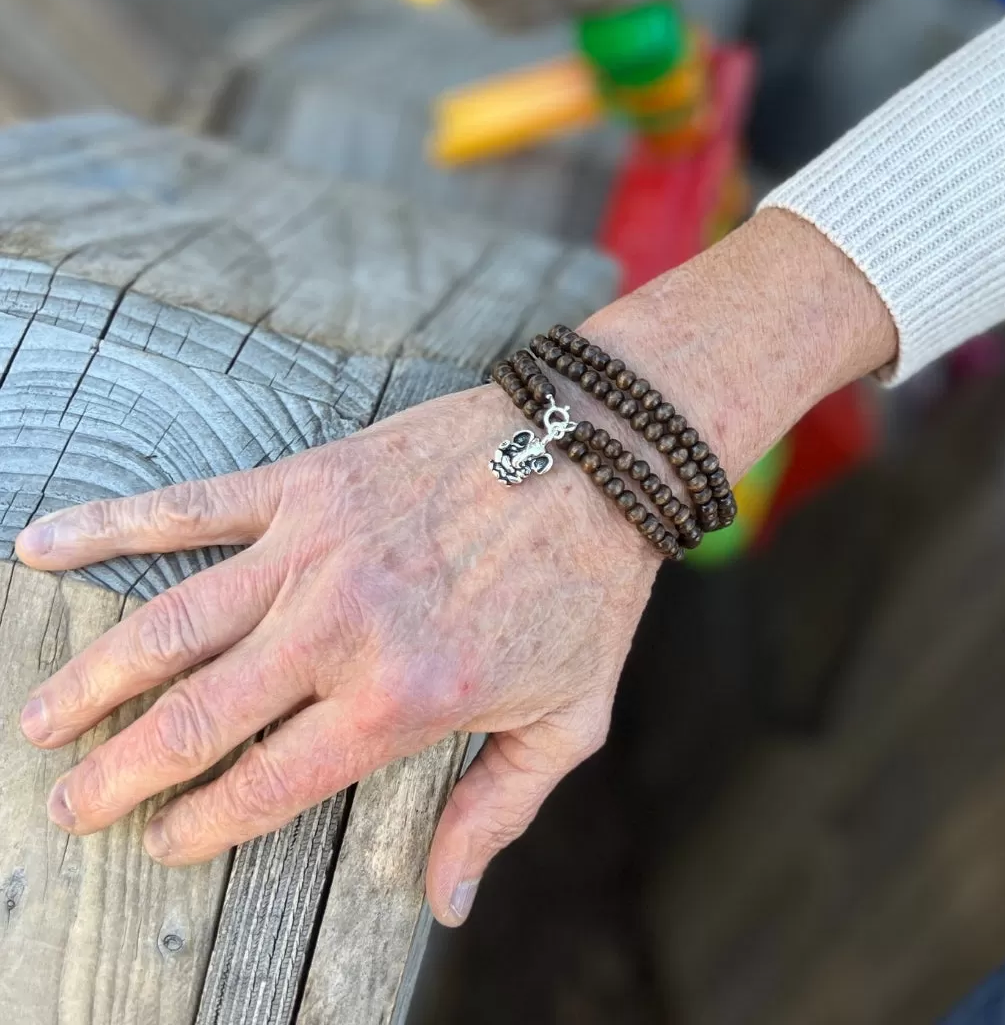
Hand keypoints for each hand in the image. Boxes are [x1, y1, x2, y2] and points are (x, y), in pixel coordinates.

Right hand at [15, 382, 658, 925]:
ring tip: (40, 720)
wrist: (595, 456)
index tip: (163, 844)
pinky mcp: (307, 482)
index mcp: (402, 700)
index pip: (268, 785)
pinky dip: (108, 524)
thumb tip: (446, 901)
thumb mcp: (569, 719)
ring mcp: (314, 550)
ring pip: (169, 626)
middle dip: (119, 775)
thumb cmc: (586, 589)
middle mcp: (341, 631)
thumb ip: (499, 809)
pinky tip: (42, 543)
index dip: (202, 826)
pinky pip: (190, 507)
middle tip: (72, 804)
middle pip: (196, 719)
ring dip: (94, 679)